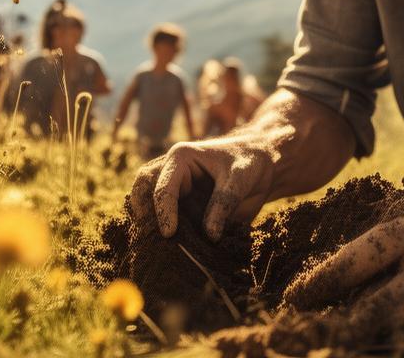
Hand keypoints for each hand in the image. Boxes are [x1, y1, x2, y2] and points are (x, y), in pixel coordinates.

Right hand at [128, 133, 277, 240]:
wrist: (261, 164)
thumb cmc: (250, 163)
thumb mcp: (239, 179)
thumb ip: (223, 204)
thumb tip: (209, 236)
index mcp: (181, 157)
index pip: (163, 187)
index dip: (163, 211)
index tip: (169, 234)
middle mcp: (170, 170)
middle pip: (142, 188)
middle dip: (142, 213)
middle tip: (149, 239)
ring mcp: (173, 185)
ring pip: (146, 200)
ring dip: (147, 221)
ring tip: (154, 244)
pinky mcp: (180, 201)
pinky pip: (162, 214)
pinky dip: (161, 228)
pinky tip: (166, 246)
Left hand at [284, 185, 403, 332]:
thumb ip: (378, 243)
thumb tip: (329, 284)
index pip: (356, 260)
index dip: (321, 284)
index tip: (293, 300)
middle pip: (380, 311)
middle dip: (343, 330)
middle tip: (310, 339)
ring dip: (373, 341)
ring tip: (342, 344)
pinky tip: (383, 341)